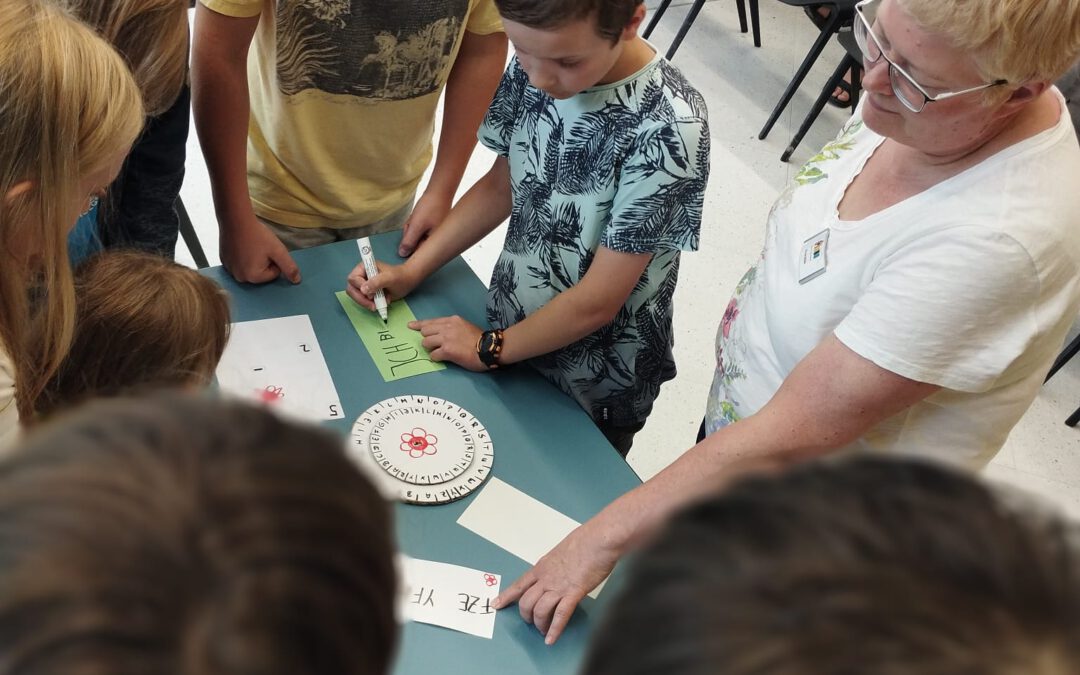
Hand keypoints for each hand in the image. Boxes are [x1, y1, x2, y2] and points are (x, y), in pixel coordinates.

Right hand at [219, 209, 300, 283]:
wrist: (235, 219)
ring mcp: (229, 269)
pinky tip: (242, 244)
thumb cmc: (257, 235)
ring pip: (250, 267)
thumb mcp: (278, 250)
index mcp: (253, 277)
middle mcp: (239, 278)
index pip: (273, 274)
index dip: (274, 260)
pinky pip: (239, 262)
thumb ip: (289, 267)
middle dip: (264, 261)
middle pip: (260, 273)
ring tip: (250, 245)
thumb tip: (296, 281)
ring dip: (253, 259)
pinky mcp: (224, 261)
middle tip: (259, 247)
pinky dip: (242, 255)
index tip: (268, 249)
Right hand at [345, 261, 419, 310]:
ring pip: (357, 297)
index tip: (371, 294)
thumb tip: (363, 290)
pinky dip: (371, 305)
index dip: (360, 288)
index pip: (353, 279)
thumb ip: (377, 282)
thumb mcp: (389, 278)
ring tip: (379, 305)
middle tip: (373, 306)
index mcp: (363, 267)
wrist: (408, 281)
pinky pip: (363, 301)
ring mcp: (364, 285)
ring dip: (367, 303)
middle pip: (351, 289)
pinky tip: (381, 303)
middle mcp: (361, 276)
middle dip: (361, 299)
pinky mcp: (368, 294)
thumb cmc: (399, 276)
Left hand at [398, 190, 451, 256]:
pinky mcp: (433, 228)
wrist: (440, 191)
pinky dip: (416, 223)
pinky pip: (419, 229)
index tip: (409, 232)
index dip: (409, 244)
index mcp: (436, 243)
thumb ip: (409, 241)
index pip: (418, 253)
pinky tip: (419, 216)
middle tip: (414, 223)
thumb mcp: (416, 225)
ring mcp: (435, 234)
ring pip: (416, 236)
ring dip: (412, 227)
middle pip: (416, 244)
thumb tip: (402, 255)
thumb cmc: (431, 207)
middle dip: (410, 233)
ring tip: (417, 217)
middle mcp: (437, 241)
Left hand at [408, 315, 485, 370]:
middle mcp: (447, 327)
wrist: (489, 348)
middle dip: (427, 338)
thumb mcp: (466, 326)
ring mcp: (446, 338)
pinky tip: (443, 358)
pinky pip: (433, 355)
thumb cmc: (480, 340)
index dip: (419, 324)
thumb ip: (453, 327)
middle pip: (425, 331)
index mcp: (452, 320)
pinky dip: (436, 358)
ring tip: (440, 352)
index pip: (431, 321)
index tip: (410, 325)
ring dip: (430, 349)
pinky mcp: (447, 350)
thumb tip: (442, 333)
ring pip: (426, 342)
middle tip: (434, 345)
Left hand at [493, 523, 617, 644]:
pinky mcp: (573, 593)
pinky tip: (551, 639)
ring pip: (540, 610)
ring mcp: (558, 586)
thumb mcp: (562, 552)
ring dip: (540, 624)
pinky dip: (555, 629)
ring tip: (544, 632)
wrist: (599, 539)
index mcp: (542, 567)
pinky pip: (560, 615)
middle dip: (527, 616)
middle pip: (526, 602)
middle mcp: (546, 578)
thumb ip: (556, 565)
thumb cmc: (585, 541)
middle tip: (533, 623)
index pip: (519, 585)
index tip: (497, 605)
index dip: (506, 597)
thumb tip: (558, 572)